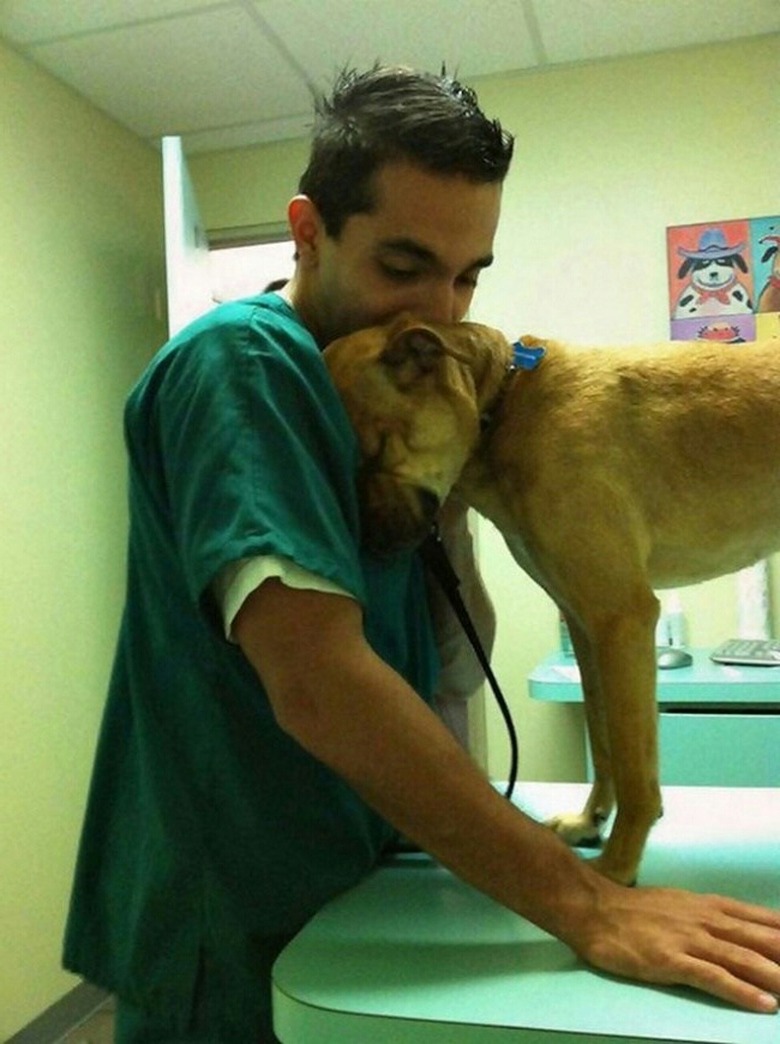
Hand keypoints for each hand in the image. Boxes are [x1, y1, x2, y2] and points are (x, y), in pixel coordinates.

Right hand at [574, 883, 779, 1013]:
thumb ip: (710, 917)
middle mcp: (706, 920)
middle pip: (760, 939)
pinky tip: (765, 1004)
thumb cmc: (635, 910)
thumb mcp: (680, 905)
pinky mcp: (672, 961)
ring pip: (744, 959)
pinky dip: (743, 991)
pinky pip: (715, 978)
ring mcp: (690, 940)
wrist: (594, 909)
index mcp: (709, 906)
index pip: (760, 919)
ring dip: (776, 975)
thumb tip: (740, 931)